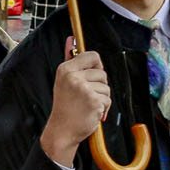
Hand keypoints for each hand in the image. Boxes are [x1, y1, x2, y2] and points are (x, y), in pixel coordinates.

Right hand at [40, 40, 111, 167]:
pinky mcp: (93, 100)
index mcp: (65, 69)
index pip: (92, 55)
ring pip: (106, 87)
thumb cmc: (65, 107)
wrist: (62, 131)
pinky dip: (104, 108)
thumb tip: (70, 39)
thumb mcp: (64, 81)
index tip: (91, 76)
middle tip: (86, 96)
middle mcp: (73, 76)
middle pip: (102, 72)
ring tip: (88, 105)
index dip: (96, 66)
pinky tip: (92, 112)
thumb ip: (69, 58)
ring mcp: (83, 88)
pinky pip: (108, 100)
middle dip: (99, 85)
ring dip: (102, 98)